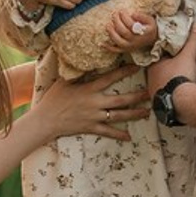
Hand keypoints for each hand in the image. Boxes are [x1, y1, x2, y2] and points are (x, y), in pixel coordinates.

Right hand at [29, 66, 148, 140]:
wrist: (46, 120)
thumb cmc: (53, 99)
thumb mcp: (64, 81)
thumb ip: (76, 72)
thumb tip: (83, 59)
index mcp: (89, 89)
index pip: (110, 78)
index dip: (124, 72)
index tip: (136, 67)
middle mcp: (95, 102)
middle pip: (121, 99)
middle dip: (137, 96)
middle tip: (150, 93)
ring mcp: (94, 116)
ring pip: (119, 115)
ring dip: (134, 114)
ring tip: (146, 112)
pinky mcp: (91, 128)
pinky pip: (108, 132)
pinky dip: (119, 134)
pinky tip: (129, 137)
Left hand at [106, 9, 157, 50]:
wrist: (152, 39)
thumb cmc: (149, 27)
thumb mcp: (150, 20)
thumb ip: (142, 16)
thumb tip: (133, 14)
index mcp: (142, 33)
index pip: (131, 25)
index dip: (125, 17)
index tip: (122, 11)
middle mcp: (135, 41)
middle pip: (124, 32)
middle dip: (117, 22)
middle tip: (114, 14)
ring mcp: (130, 46)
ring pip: (119, 42)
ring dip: (112, 33)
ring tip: (108, 24)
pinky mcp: (125, 50)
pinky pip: (116, 50)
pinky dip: (108, 48)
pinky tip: (101, 43)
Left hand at [145, 24, 195, 98]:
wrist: (180, 100)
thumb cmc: (180, 75)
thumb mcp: (188, 55)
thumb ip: (192, 40)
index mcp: (153, 64)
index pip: (157, 56)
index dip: (166, 55)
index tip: (174, 55)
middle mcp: (149, 77)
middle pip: (159, 70)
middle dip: (169, 68)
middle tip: (180, 67)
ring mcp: (152, 90)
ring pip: (161, 82)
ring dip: (169, 81)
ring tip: (181, 80)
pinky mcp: (158, 102)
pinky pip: (164, 94)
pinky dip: (170, 92)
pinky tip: (178, 93)